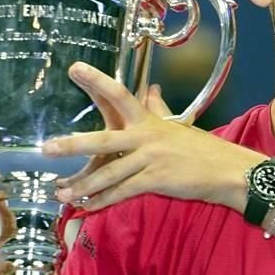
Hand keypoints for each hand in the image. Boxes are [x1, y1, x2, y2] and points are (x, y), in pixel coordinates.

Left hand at [41, 62, 261, 211]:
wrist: (227, 171)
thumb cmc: (201, 149)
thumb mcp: (178, 124)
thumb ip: (159, 108)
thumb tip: (151, 88)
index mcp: (148, 120)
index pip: (119, 95)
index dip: (96, 80)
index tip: (75, 68)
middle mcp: (146, 136)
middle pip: (103, 140)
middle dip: (73, 145)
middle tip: (47, 148)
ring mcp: (150, 159)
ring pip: (108, 174)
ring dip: (83, 185)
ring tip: (61, 192)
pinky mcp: (156, 180)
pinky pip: (122, 192)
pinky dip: (103, 201)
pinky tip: (87, 206)